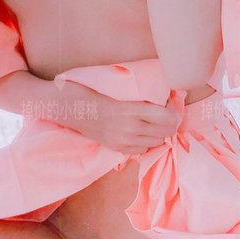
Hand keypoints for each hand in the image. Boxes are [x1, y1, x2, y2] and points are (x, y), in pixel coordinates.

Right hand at [56, 81, 181, 153]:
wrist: (64, 107)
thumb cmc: (88, 89)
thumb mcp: (116, 88)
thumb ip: (142, 95)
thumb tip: (170, 94)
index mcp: (129, 111)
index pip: (166, 117)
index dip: (175, 110)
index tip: (173, 100)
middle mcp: (128, 130)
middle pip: (166, 131)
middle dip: (172, 121)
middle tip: (169, 110)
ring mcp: (121, 141)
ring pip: (157, 142)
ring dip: (161, 132)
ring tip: (158, 120)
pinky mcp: (115, 148)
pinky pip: (142, 149)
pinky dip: (148, 141)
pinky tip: (144, 131)